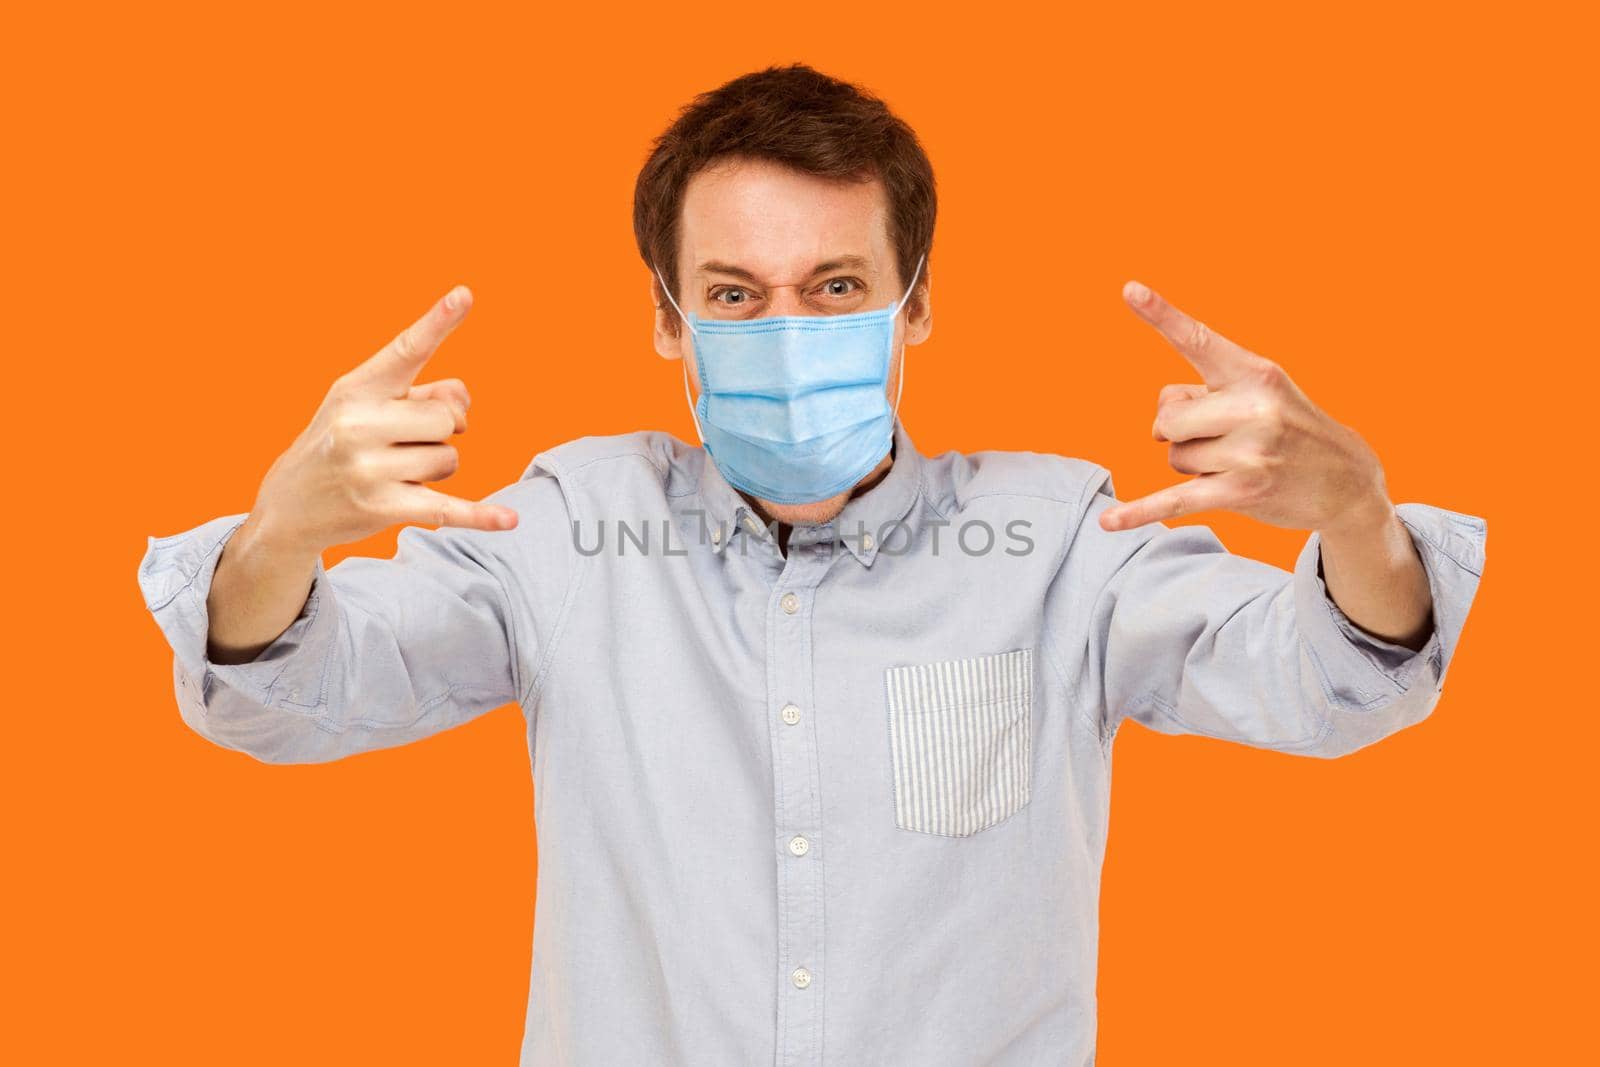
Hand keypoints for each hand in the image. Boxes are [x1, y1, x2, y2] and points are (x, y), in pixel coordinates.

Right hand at [246, 284, 517, 554]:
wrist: (290, 504)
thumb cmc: (342, 441)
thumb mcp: (367, 404)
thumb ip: (424, 392)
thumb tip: (463, 404)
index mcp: (356, 388)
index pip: (405, 351)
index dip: (437, 323)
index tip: (465, 295)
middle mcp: (358, 425)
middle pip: (447, 418)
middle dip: (440, 431)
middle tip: (406, 442)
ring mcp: (369, 469)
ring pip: (449, 459)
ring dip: (436, 467)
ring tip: (397, 471)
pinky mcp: (384, 509)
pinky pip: (447, 509)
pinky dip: (480, 516)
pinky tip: (509, 520)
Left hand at [1099, 280, 1389, 534]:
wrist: (1347, 481)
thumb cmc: (1289, 429)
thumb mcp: (1259, 395)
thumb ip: (1202, 396)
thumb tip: (1157, 428)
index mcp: (1254, 372)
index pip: (1197, 340)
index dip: (1160, 314)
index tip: (1128, 289)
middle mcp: (1253, 407)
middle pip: (1166, 418)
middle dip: (1180, 432)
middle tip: (1222, 438)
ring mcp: (1249, 451)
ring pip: (1174, 458)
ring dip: (1194, 465)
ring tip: (1238, 463)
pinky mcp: (1241, 492)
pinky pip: (1173, 500)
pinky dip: (1139, 513)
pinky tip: (1109, 522)